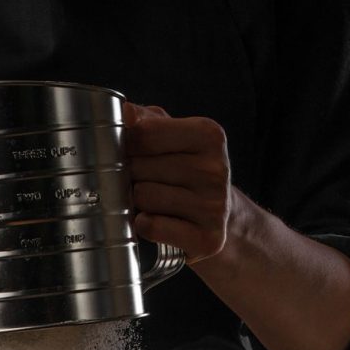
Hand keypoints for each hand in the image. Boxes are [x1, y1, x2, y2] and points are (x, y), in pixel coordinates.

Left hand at [124, 103, 231, 262]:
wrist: (226, 218)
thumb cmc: (190, 172)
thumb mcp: (175, 136)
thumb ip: (145, 120)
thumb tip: (123, 111)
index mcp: (209, 135)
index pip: (143, 134)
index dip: (127, 146)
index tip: (132, 152)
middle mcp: (215, 169)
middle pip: (139, 167)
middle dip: (133, 176)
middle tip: (148, 182)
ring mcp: (214, 206)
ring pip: (142, 197)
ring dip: (139, 202)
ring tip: (157, 202)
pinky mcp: (207, 238)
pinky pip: (151, 226)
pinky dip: (146, 225)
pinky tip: (160, 221)